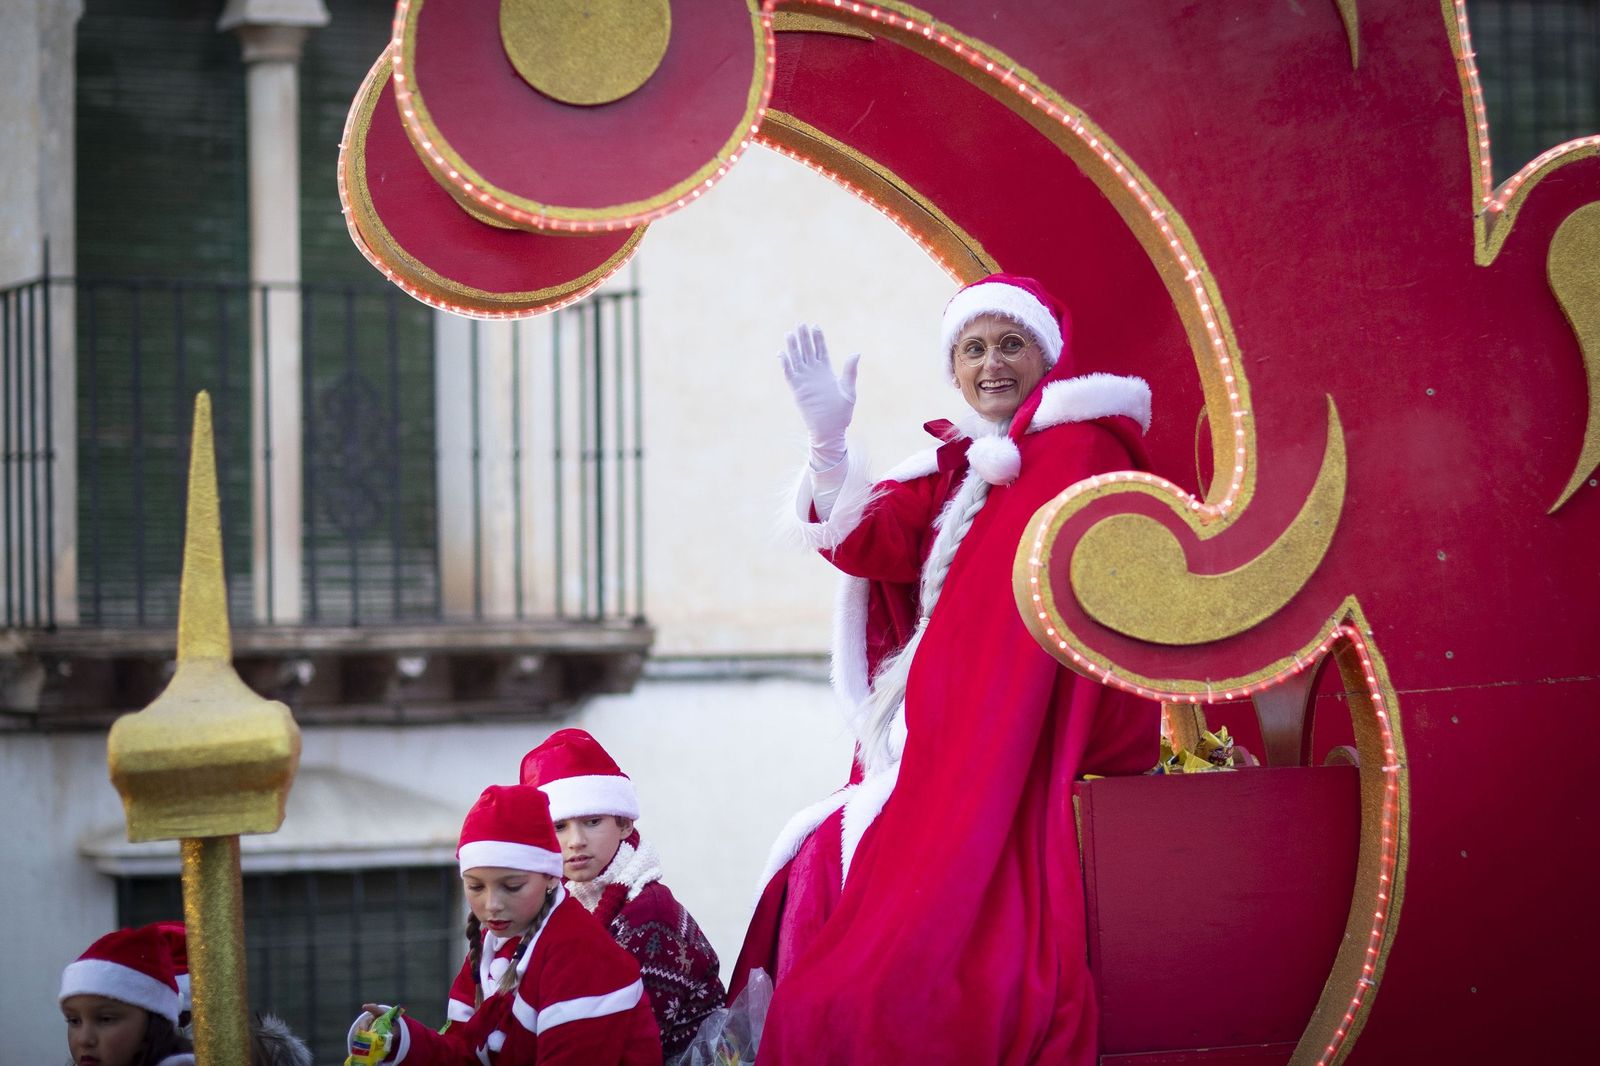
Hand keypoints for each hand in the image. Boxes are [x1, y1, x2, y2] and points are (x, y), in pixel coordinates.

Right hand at [780, 325, 859, 455]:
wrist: (830, 431)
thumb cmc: (841, 414)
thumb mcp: (849, 391)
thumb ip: (850, 372)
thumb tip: (856, 353)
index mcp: (827, 372)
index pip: (821, 350)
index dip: (818, 338)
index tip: (815, 326)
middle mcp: (814, 374)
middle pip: (807, 351)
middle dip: (804, 337)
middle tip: (801, 323)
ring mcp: (805, 381)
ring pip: (797, 359)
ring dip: (793, 347)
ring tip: (790, 333)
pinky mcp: (797, 390)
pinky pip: (789, 374)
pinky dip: (785, 364)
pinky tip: (782, 353)